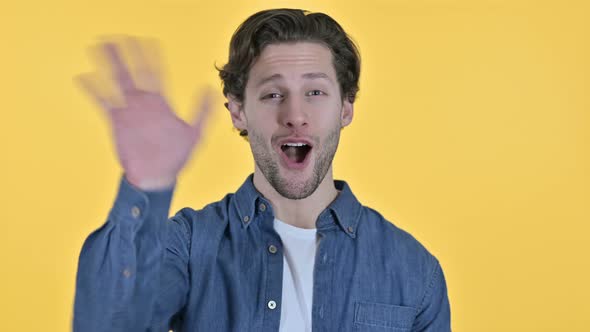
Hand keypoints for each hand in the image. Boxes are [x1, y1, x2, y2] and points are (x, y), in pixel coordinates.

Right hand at [77, 37, 213, 189]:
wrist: (157, 176)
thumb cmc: (176, 156)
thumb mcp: (195, 133)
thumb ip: (203, 111)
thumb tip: (211, 90)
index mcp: (161, 103)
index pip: (156, 74)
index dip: (152, 58)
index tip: (149, 41)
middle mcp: (144, 104)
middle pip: (133, 73)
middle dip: (127, 55)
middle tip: (119, 38)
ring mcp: (129, 112)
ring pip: (117, 82)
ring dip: (109, 65)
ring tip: (101, 47)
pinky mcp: (117, 122)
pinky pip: (104, 103)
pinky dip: (94, 90)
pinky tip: (85, 78)